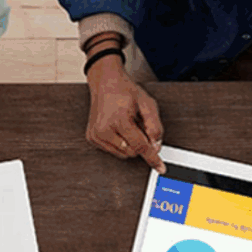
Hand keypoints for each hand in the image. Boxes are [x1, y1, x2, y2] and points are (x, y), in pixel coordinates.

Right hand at [86, 58, 165, 172]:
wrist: (105, 83)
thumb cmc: (125, 91)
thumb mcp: (147, 104)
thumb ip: (155, 126)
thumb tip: (156, 146)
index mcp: (119, 120)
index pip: (140, 146)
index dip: (152, 157)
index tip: (160, 167)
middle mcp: (104, 130)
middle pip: (131, 152)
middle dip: (140, 143)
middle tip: (138, 126)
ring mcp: (96, 136)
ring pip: (122, 154)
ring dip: (129, 144)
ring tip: (127, 126)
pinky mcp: (92, 139)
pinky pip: (112, 150)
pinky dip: (120, 143)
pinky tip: (118, 128)